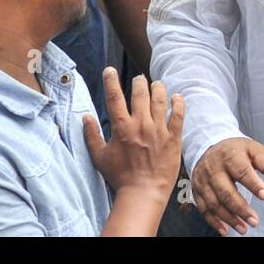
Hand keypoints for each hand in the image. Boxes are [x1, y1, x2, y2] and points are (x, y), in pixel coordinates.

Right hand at [83, 70, 182, 201]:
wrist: (143, 193)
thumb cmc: (120, 177)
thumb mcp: (100, 157)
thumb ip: (92, 135)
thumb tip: (85, 117)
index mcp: (122, 127)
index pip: (115, 97)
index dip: (111, 81)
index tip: (109, 70)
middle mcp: (141, 125)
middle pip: (140, 93)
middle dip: (139, 82)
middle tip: (139, 79)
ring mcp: (158, 130)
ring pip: (160, 100)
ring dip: (158, 88)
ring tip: (157, 84)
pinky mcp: (173, 138)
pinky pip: (178, 115)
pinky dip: (178, 103)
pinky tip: (177, 97)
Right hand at [192, 136, 263, 234]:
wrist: (209, 146)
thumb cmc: (236, 150)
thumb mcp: (254, 150)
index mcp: (230, 155)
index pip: (242, 171)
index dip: (254, 184)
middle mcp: (214, 168)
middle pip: (225, 191)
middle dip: (240, 208)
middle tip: (254, 221)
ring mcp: (203, 180)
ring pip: (214, 203)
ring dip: (229, 218)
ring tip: (244, 228)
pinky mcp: (197, 190)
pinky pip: (203, 209)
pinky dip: (213, 221)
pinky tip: (225, 230)